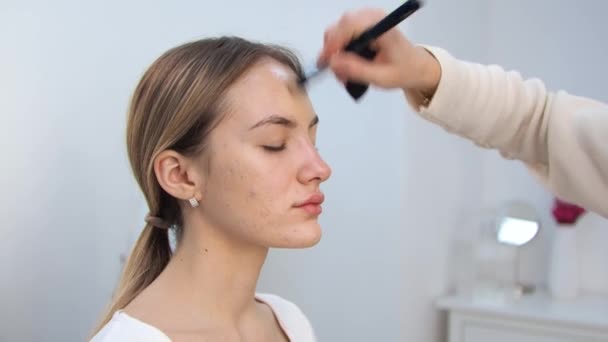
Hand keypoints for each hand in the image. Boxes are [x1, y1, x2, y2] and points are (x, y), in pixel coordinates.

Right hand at [318, 8, 440, 97]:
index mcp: (382, 27)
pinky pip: (344, 31)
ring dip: (336, 51)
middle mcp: (373, 17)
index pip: (349, 26)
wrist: (417, 66)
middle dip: (333, 50)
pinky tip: (347, 63)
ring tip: (343, 72)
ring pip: (339, 29)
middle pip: (340, 26)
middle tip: (337, 73)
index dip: (333, 43)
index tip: (325, 63)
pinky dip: (341, 48)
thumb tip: (332, 62)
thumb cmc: (403, 72)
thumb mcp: (381, 78)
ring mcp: (368, 18)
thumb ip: (356, 70)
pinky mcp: (365, 23)